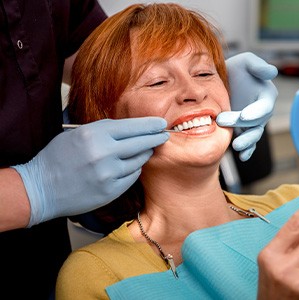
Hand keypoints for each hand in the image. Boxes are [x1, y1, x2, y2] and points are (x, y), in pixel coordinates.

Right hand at [12, 118, 168, 226]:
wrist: (40, 189)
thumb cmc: (57, 158)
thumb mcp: (77, 134)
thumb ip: (104, 130)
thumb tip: (130, 129)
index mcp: (94, 134)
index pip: (132, 126)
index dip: (150, 124)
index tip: (161, 123)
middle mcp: (104, 153)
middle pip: (141, 143)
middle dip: (156, 137)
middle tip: (164, 135)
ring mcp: (108, 174)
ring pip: (139, 160)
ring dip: (144, 154)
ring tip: (145, 150)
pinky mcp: (110, 191)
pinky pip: (132, 176)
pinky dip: (134, 169)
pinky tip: (131, 166)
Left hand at [216, 52, 277, 160]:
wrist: (221, 81)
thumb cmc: (235, 69)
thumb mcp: (245, 61)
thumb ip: (258, 66)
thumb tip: (272, 72)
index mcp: (266, 95)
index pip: (264, 106)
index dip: (256, 112)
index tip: (244, 115)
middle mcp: (261, 111)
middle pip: (256, 122)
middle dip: (242, 125)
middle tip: (222, 121)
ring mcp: (252, 123)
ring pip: (253, 135)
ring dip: (247, 142)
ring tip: (237, 146)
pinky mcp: (243, 130)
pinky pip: (248, 142)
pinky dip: (247, 150)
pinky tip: (242, 156)